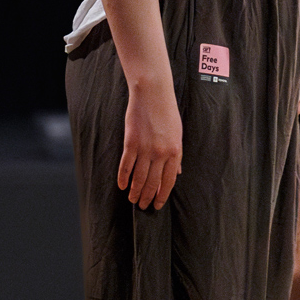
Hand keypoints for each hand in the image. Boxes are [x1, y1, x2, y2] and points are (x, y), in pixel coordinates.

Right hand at [116, 79, 183, 208]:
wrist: (153, 93)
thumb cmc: (168, 112)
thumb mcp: (178, 134)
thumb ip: (176, 156)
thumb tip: (177, 173)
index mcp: (175, 152)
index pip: (168, 181)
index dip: (161, 195)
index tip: (157, 204)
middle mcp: (160, 153)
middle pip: (152, 182)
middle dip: (147, 197)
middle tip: (142, 206)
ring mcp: (145, 149)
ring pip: (139, 178)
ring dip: (135, 191)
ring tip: (132, 199)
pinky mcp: (130, 143)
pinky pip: (126, 165)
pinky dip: (123, 177)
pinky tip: (122, 186)